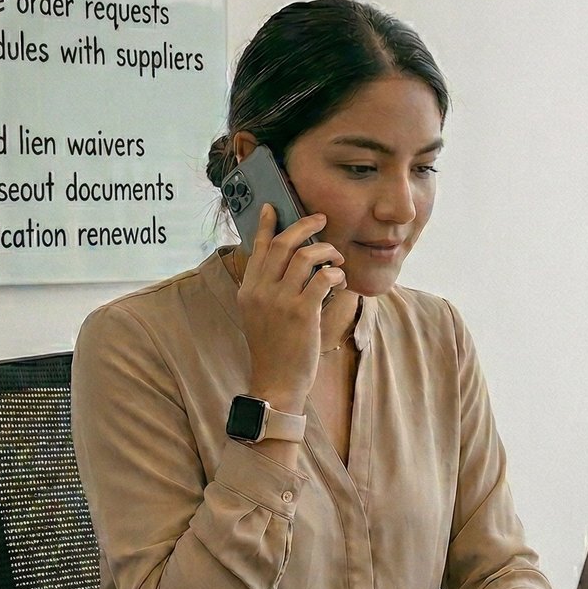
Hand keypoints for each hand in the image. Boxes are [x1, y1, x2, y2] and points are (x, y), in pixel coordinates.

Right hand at [237, 204, 344, 411]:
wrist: (276, 381)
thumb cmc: (273, 349)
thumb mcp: (258, 315)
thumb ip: (266, 289)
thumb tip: (287, 262)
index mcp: (248, 290)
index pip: (258, 248)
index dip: (267, 224)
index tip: (274, 207)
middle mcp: (260, 291)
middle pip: (283, 244)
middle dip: (305, 226)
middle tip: (321, 220)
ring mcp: (280, 301)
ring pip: (306, 256)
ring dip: (326, 251)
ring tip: (336, 258)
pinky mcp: (302, 312)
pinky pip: (323, 278)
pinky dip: (335, 274)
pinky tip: (339, 281)